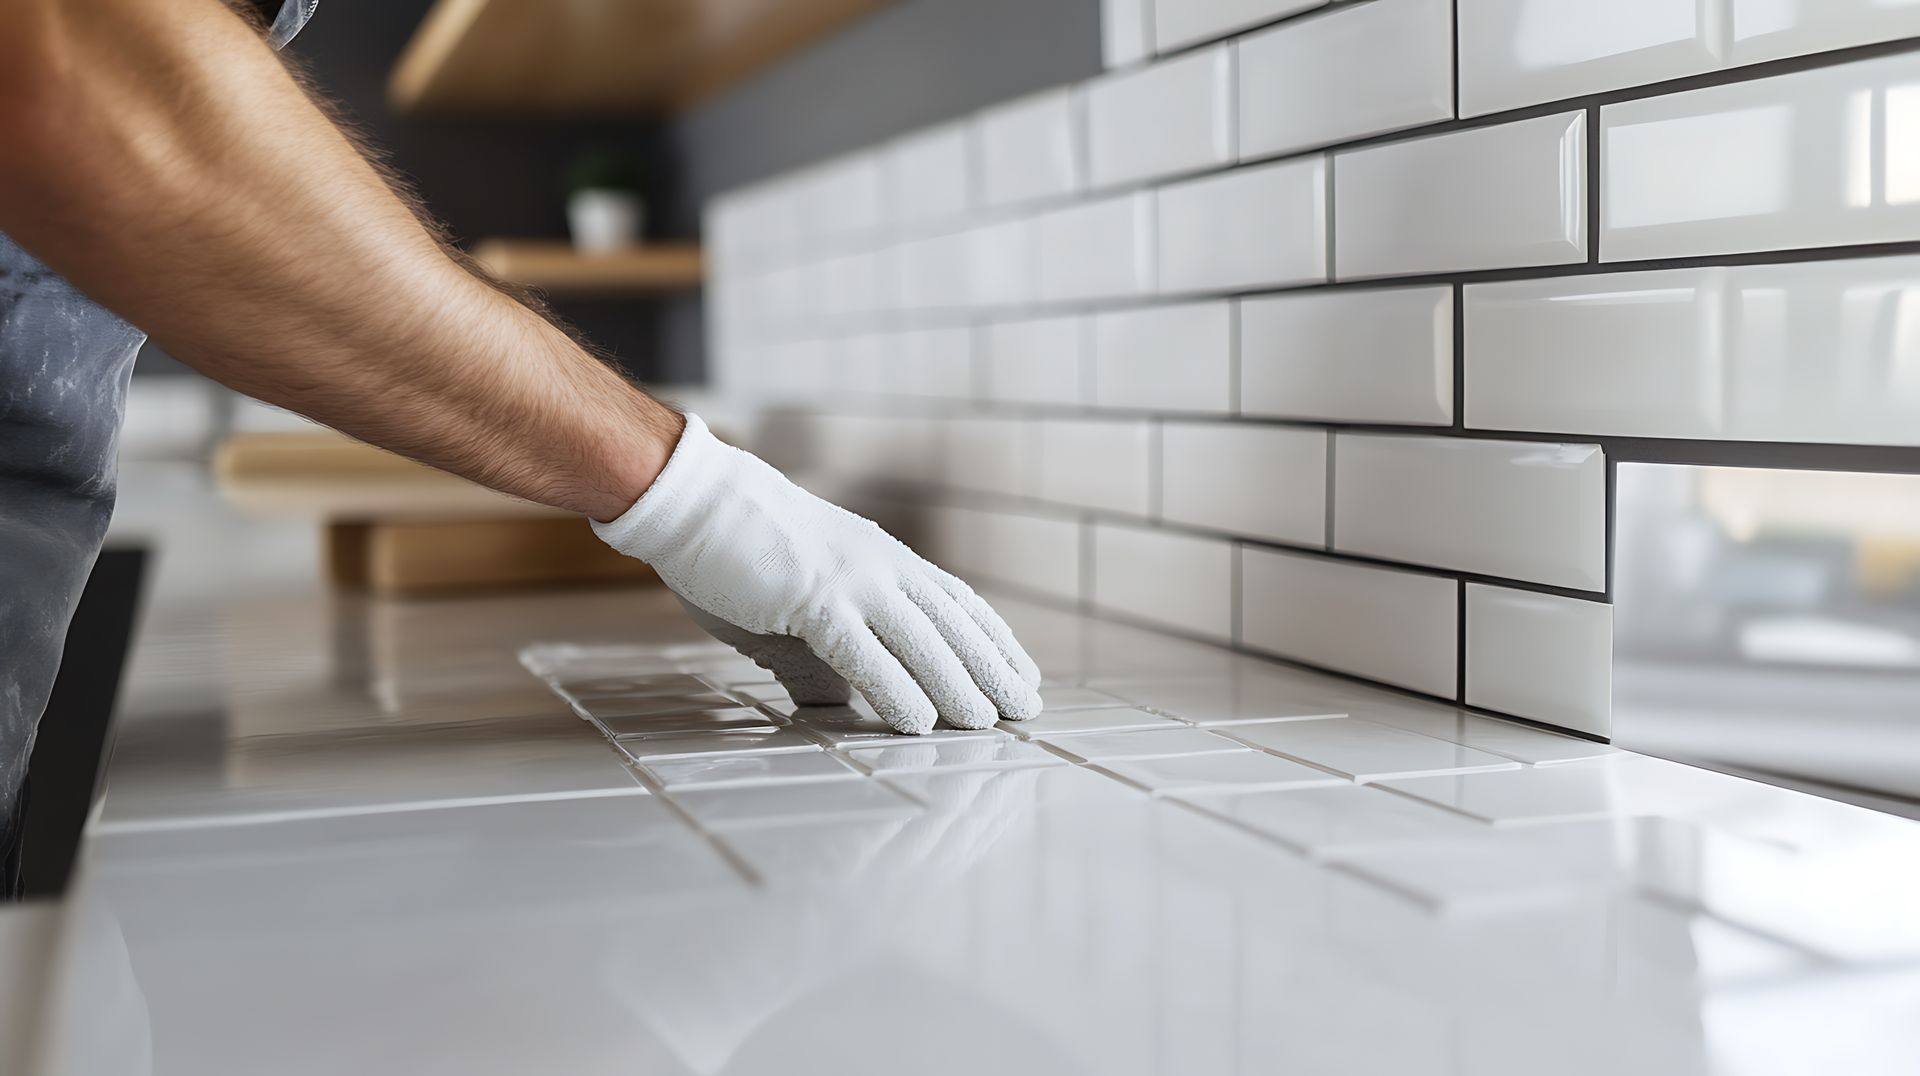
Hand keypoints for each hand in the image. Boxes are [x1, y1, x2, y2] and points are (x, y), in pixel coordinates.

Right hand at [593, 414, 1042, 733]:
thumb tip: (836, 704)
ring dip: (958, 684)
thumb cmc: (740, 552)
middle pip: (952, 625)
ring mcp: (850, 581)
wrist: (694, 501)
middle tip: (1028, 711)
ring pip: (921, 640)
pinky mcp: (812, 599)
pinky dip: (895, 688)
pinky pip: (864, 652)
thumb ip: (822, 656)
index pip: (957, 603)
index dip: (994, 641)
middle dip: (993, 669)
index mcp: (882, 561)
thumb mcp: (798, 605)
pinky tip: (919, 722)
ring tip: (986, 724)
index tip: (1024, 676)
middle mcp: (880, 567)